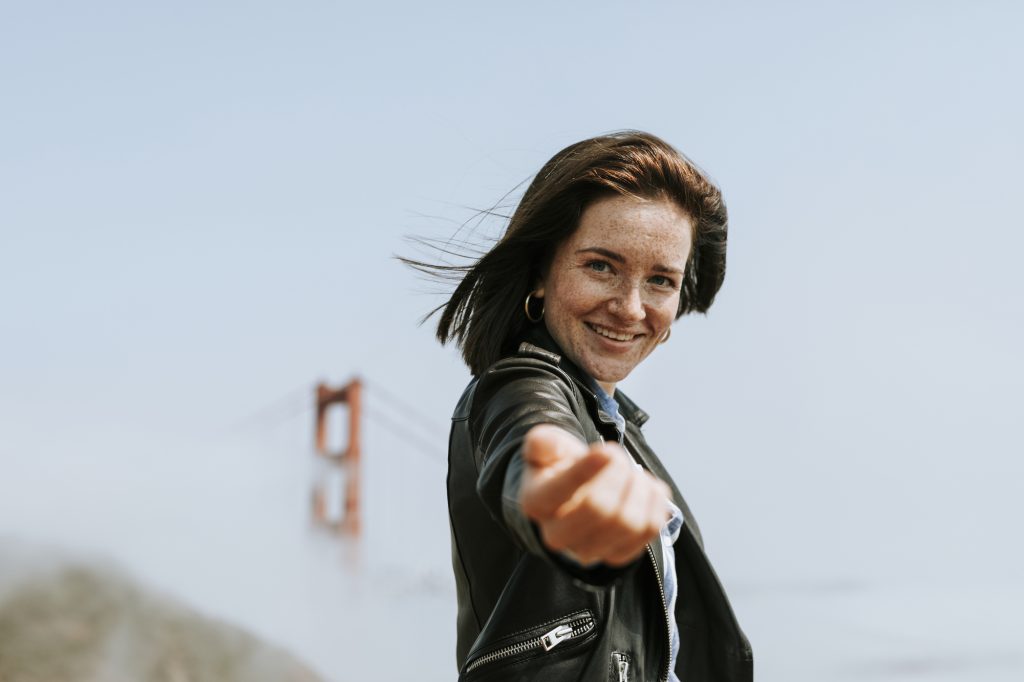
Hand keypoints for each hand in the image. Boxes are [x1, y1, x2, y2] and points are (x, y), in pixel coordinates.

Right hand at [519, 424, 671, 566]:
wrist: (575, 492)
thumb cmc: (560, 466)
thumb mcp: (546, 447)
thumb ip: (542, 441)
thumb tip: (544, 443)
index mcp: (535, 503)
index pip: (559, 491)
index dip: (585, 470)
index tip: (606, 452)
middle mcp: (557, 535)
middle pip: (599, 509)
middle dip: (618, 475)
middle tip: (618, 455)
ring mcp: (588, 550)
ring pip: (628, 523)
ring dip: (639, 488)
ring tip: (633, 471)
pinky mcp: (618, 555)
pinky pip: (648, 531)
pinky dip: (655, 503)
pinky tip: (647, 487)